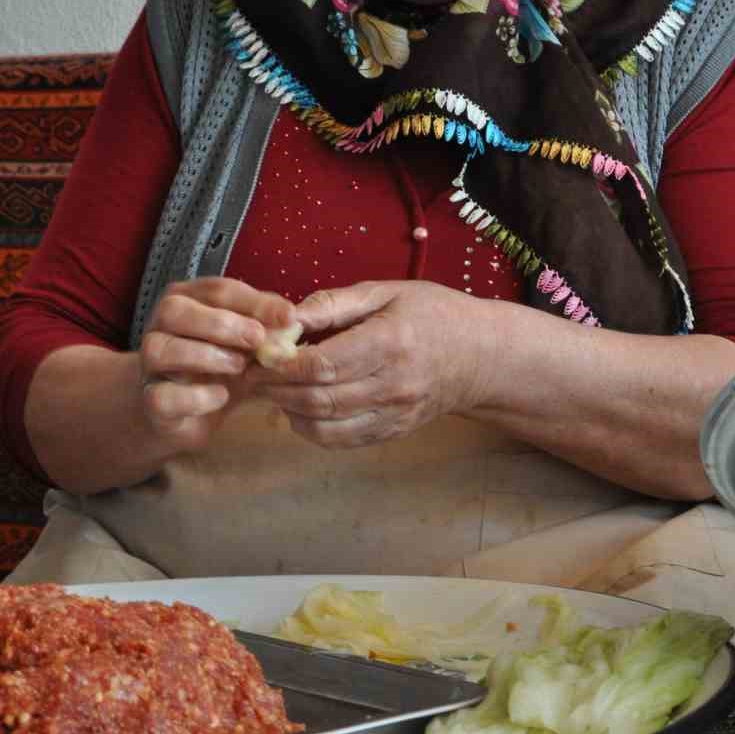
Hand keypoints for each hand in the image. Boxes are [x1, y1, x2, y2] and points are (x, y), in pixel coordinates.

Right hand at [138, 277, 296, 448]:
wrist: (187, 415)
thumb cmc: (219, 370)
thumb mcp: (247, 346)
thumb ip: (266, 330)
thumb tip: (291, 319)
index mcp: (187, 302)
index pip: (215, 290)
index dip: (253, 301)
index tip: (289, 316)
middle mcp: (160, 327)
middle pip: (175, 310)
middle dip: (220, 323)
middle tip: (257, 339)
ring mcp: (149, 365)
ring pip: (161, 348)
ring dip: (205, 355)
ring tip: (239, 366)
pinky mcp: (152, 402)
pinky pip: (162, 395)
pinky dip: (195, 396)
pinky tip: (221, 396)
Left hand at [256, 280, 491, 448]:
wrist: (479, 356)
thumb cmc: (433, 315)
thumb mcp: (386, 292)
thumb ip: (333, 303)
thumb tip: (286, 316)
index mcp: (390, 342)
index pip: (324, 364)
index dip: (283, 364)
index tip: (261, 354)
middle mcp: (393, 384)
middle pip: (319, 398)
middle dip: (277, 389)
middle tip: (254, 374)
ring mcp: (395, 413)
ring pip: (326, 426)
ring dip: (289, 411)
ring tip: (274, 391)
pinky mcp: (393, 431)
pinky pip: (342, 441)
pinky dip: (311, 430)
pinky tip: (299, 410)